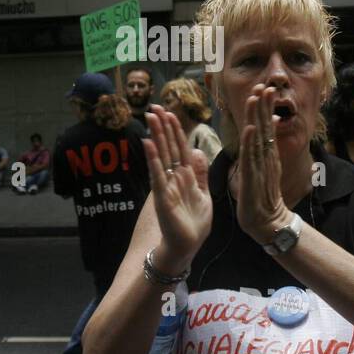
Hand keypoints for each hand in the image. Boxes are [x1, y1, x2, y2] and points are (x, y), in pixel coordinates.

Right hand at [143, 105, 211, 268]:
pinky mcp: (162, 197)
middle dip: (162, 126)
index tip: (170, 111)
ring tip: (151, 117)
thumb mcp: (204, 195)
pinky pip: (157, 175)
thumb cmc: (194, 223)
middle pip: (168, 147)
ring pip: (162, 156)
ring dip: (156, 136)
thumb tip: (197, 151)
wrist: (187, 247)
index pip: (180, 147)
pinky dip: (153, 159)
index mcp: (185, 176)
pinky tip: (149, 144)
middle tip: (154, 106)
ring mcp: (166, 186)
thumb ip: (200, 174)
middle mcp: (173, 177)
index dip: (175, 129)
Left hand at [236, 86, 290, 243]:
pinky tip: (251, 128)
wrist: (268, 222)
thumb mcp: (263, 170)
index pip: (266, 126)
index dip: (264, 108)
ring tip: (257, 97)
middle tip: (265, 84)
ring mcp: (260, 166)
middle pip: (265, 126)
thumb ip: (263, 151)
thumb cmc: (262, 198)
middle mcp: (266, 157)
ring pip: (259, 137)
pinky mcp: (253, 177)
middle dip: (264, 105)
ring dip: (258, 116)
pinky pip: (252, 157)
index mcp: (266, 155)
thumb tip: (266, 132)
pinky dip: (251, 142)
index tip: (263, 89)